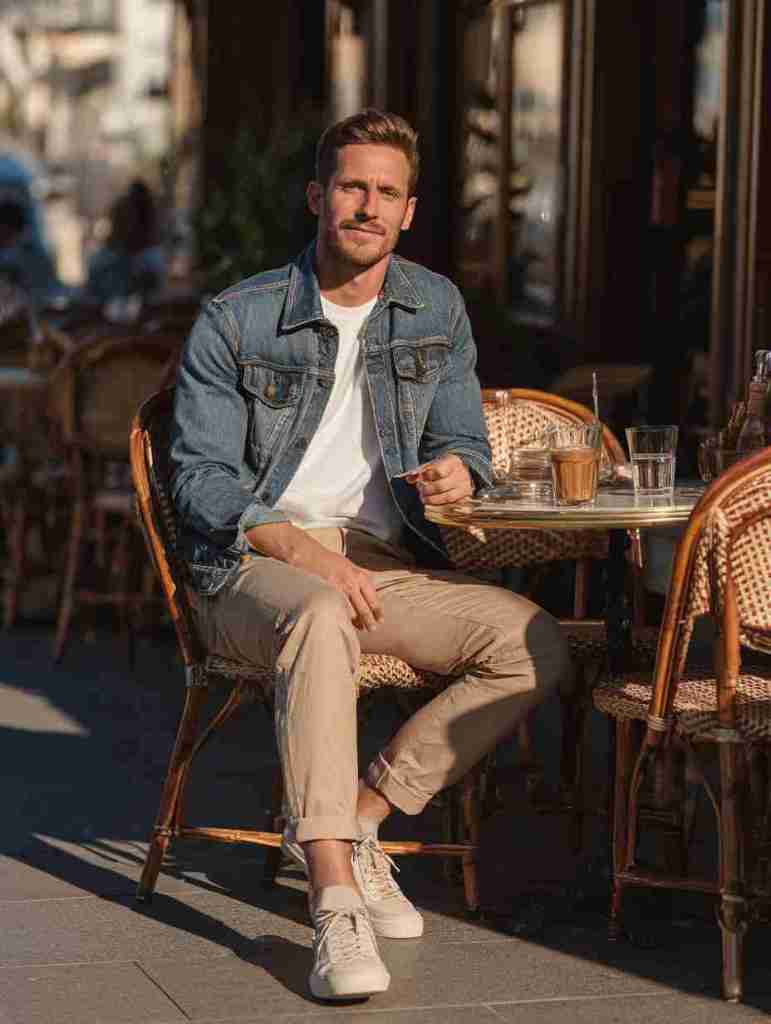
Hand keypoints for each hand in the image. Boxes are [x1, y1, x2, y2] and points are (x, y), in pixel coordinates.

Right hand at [245, 522, 382, 630]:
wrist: (306, 554)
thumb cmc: (325, 559)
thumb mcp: (347, 564)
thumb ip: (357, 577)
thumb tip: (366, 591)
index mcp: (359, 575)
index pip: (373, 597)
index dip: (377, 610)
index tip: (380, 619)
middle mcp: (351, 582)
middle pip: (364, 608)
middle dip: (369, 621)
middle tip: (372, 629)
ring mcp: (338, 589)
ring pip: (350, 613)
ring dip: (355, 623)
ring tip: (357, 630)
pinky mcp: (326, 594)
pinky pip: (336, 611)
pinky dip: (340, 618)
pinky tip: (341, 624)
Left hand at [404, 454, 472, 505]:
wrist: (464, 470)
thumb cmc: (444, 467)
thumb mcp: (433, 464)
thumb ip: (420, 470)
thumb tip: (409, 478)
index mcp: (452, 463)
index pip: (438, 472)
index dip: (427, 477)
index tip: (421, 478)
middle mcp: (460, 475)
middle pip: (441, 486)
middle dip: (427, 490)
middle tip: (421, 491)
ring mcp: (464, 487)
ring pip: (447, 497)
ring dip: (432, 500)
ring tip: (424, 499)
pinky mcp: (465, 497)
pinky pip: (453, 505)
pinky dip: (441, 507)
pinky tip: (433, 506)